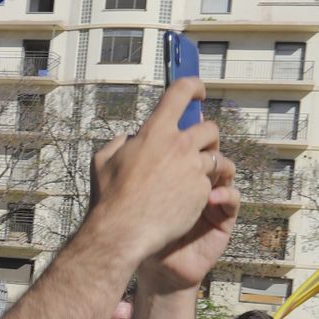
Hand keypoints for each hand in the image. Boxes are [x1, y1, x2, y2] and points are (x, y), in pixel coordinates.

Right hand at [87, 79, 238, 290]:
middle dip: (207, 137)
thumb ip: (120, 142)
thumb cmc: (109, 199)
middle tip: (199, 147)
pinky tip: (187, 201)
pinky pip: (210, 184)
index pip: (180, 93)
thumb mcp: (103, 160)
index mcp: (155, 132)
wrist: (123, 231)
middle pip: (210, 128)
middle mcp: (179, 146)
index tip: (198, 91)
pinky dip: (202, 190)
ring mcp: (193, 169)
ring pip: (216, 158)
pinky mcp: (202, 192)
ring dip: (209, 164)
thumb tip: (130, 138)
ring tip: (195, 177)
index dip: (193, 86)